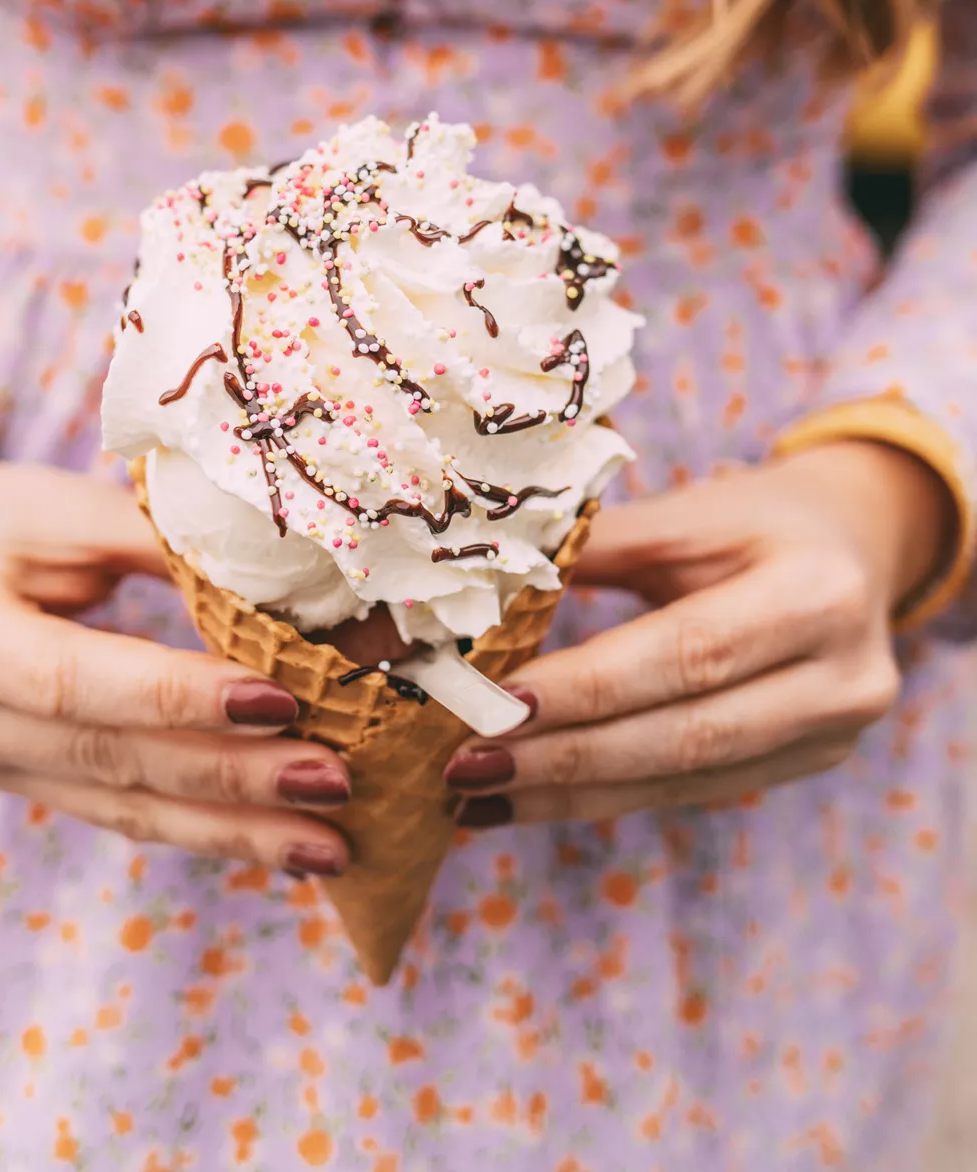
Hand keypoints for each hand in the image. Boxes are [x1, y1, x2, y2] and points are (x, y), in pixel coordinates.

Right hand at [0, 412, 351, 876]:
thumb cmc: (0, 517)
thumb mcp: (68, 507)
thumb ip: (161, 545)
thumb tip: (285, 582)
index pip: (78, 682)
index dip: (180, 699)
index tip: (282, 701)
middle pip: (112, 761)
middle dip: (232, 781)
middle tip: (335, 786)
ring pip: (124, 808)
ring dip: (234, 830)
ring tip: (330, 846)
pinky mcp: (23, 783)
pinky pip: (120, 811)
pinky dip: (203, 826)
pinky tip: (277, 840)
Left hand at [444, 441, 954, 825]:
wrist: (852, 549)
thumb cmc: (751, 522)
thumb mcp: (684, 516)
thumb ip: (593, 547)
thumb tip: (471, 581)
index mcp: (816, 593)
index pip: (688, 653)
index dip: (590, 688)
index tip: (497, 705)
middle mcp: (842, 678)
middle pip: (687, 733)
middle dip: (566, 757)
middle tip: (465, 765)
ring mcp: (832, 737)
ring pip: (684, 779)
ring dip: (570, 793)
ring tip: (475, 795)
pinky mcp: (804, 767)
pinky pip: (690, 792)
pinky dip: (602, 796)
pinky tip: (525, 799)